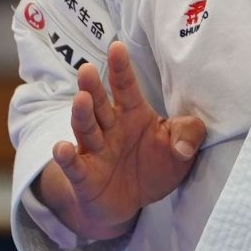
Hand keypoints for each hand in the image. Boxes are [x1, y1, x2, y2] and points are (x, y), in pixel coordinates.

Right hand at [36, 41, 205, 240]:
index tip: (117, 46)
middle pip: (100, 104)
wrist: (131, 204)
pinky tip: (61, 148)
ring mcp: (95, 151)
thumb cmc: (155, 166)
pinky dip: (66, 158)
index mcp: (133, 114)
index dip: (121, 68)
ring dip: (82, 114)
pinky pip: (75, 166)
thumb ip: (188, 135)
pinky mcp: (84, 176)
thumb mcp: (180, 151)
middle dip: (94, 87)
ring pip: (86, 129)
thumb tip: (184, 145)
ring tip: (81, 99)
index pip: (126, 87)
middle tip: (88, 69)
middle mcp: (110, 128)